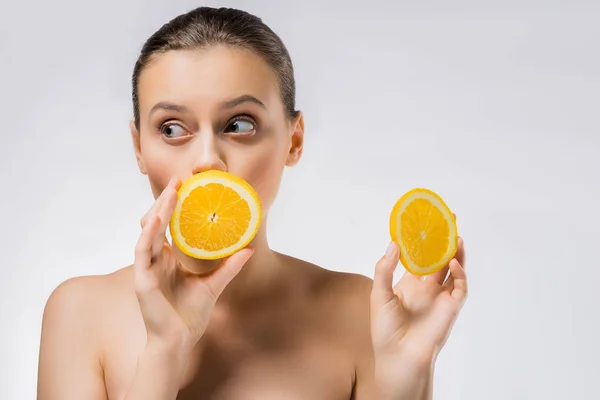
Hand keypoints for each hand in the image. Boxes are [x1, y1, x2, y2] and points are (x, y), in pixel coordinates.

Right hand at [133, 177, 253, 351]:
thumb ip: (229, 267)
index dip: (175, 206)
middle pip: (156, 223)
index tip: (187, 186)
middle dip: (166, 200)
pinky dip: (149, 233)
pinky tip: (158, 218)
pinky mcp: (142, 279)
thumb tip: (249, 249)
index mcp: (168, 260)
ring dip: (158, 210)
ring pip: (148, 231)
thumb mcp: (214, 285)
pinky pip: (143, 251)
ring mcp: (147, 268)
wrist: (179, 341)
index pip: (168, 226)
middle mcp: (156, 260)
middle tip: (179, 180)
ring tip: (172, 192)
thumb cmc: (190, 316)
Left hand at [370, 233, 466, 396]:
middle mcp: (426, 288)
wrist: (398, 356)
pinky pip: (460, 287)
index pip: (418, 257)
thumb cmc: (385, 329)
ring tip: (456, 235)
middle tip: (448, 220)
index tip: (423, 223)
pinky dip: (459, 274)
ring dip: (456, 253)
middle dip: (443, 241)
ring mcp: (439, 297)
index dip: (421, 241)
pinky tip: (453, 263)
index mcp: (408, 284)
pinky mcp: (450, 307)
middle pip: (438, 259)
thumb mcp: (379, 294)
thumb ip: (384, 269)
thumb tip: (393, 244)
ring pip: (453, 269)